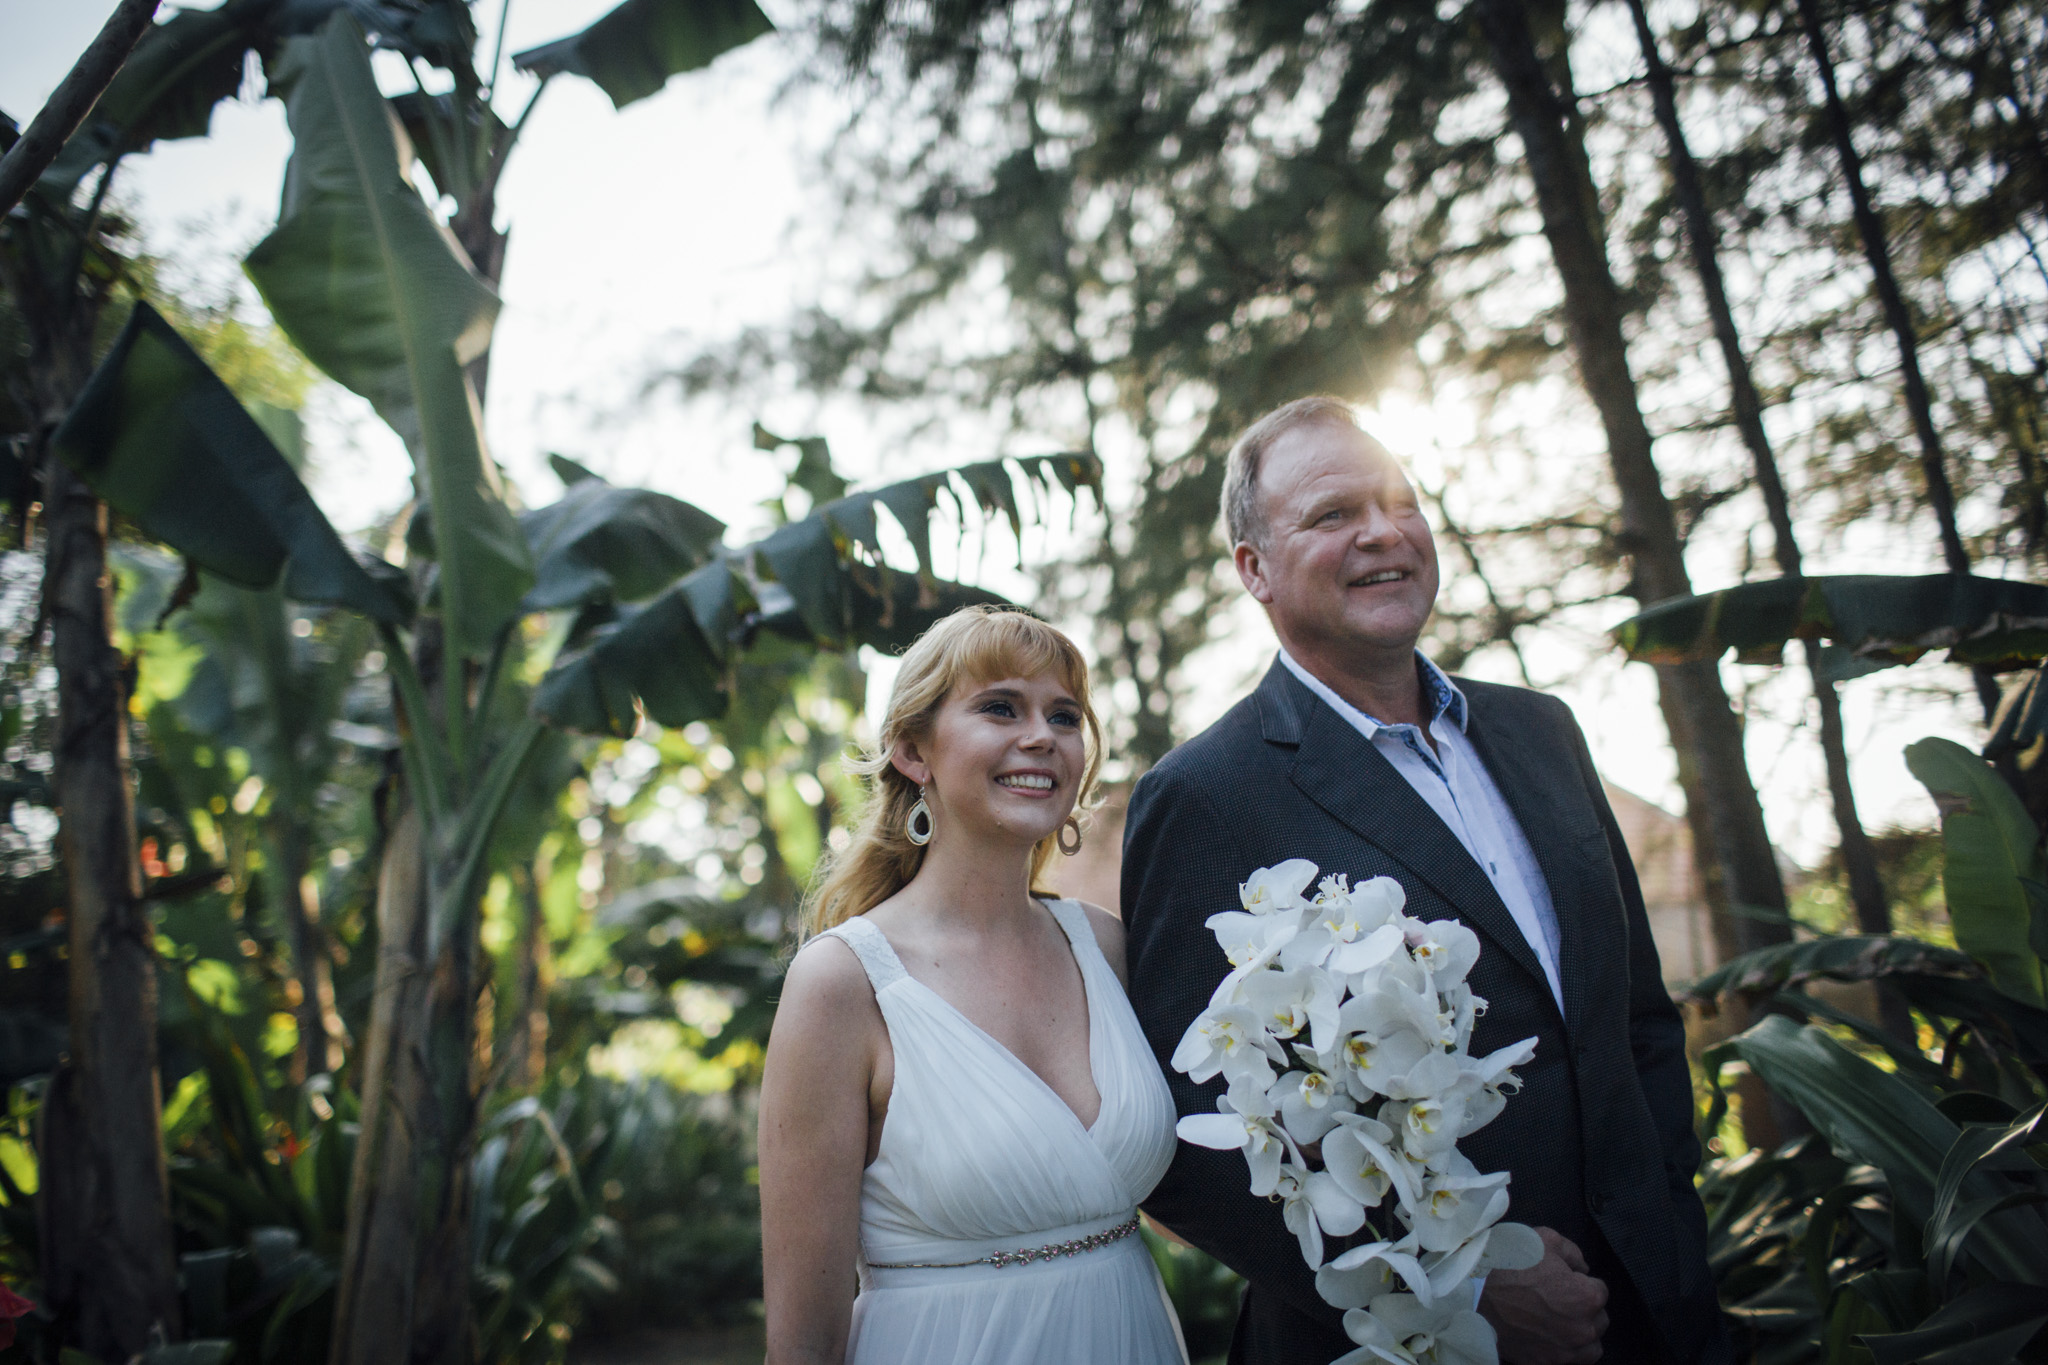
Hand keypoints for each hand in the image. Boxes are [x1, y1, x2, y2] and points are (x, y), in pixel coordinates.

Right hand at [1477, 1226, 1608, 1364]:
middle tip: (1561, 1299)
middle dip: (1585, 1309)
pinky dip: (1561, 1349)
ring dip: (1580, 1335)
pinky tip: (1545, 1335)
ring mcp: (1563, 1351)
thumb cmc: (1508, 1262)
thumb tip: (1582, 1268)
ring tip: (1560, 1322)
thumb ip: (1573, 1253)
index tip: (1565, 1279)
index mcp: (1586, 1298)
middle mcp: (1582, 1329)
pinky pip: (1566, 1361)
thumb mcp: (1545, 1239)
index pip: (1601, 1291)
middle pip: (1599, 1321)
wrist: (1471, 1290)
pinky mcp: (1543, 1363)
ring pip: (1589, 1348)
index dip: (1582, 1282)